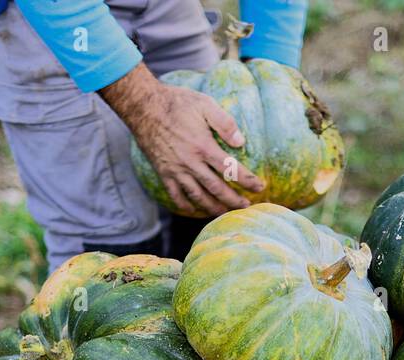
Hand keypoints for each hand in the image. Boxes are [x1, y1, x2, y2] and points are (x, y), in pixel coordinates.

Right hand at [102, 64, 265, 216]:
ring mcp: (176, 170)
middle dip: (234, 200)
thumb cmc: (177, 103)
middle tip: (246, 206)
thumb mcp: (204, 103)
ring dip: (213, 208)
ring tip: (225, 213)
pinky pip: (176, 196)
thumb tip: (241, 142)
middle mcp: (190, 162)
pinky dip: (186, 206)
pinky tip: (195, 210)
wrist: (144, 106)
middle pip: (217, 189)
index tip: (260, 187)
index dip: (247, 180)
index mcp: (203, 146)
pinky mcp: (164, 173)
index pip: (230, 169)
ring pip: (198, 197)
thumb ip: (225, 123)